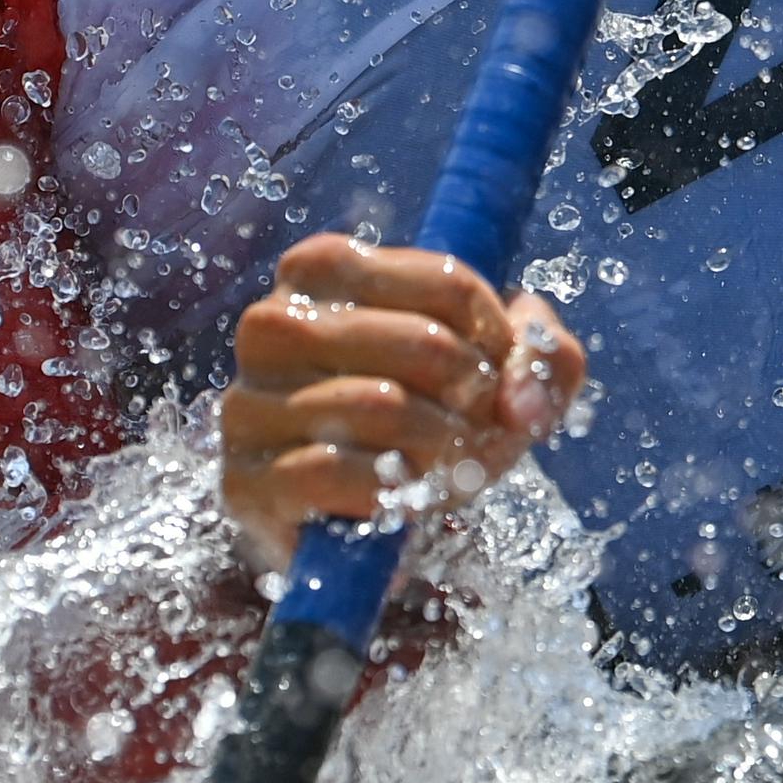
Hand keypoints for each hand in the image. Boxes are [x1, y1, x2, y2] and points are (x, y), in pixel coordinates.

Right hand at [219, 231, 585, 573]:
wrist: (347, 515)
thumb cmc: (422, 419)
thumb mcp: (490, 369)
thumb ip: (536, 353)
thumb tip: (523, 401)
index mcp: (324, 267)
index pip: (449, 281)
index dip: (501, 338)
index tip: (501, 374)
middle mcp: (273, 321)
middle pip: (424, 343)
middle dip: (477, 398)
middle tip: (485, 430)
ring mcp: (249, 400)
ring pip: (383, 406)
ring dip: (445, 450)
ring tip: (452, 467)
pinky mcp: (245, 479)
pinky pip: (336, 474)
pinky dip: (391, 493)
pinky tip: (403, 500)